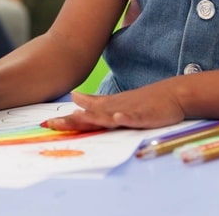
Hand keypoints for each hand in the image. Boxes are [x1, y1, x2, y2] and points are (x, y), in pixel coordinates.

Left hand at [42, 86, 186, 131]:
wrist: (172, 94)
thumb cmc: (143, 100)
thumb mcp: (116, 101)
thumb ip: (95, 101)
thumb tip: (75, 97)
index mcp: (107, 108)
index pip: (83, 116)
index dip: (66, 120)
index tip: (46, 125)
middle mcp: (114, 109)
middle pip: (90, 117)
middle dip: (72, 121)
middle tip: (52, 125)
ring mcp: (129, 112)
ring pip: (109, 116)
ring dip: (93, 117)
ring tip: (77, 119)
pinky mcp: (145, 116)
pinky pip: (135, 118)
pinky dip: (127, 118)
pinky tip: (118, 118)